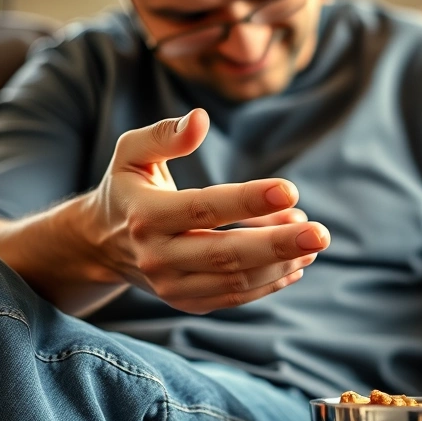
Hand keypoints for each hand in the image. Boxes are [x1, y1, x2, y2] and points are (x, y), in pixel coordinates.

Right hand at [81, 108, 328, 313]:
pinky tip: (298, 264)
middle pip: (225, 253)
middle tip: (321, 233)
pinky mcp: (187, 302)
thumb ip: (164, 135)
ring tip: (314, 242)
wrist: (101, 243)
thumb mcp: (132, 153)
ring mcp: (171, 285)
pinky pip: (234, 296)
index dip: (248, 200)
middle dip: (278, 245)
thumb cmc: (129, 187)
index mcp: (145, 214)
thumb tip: (201, 119)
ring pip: (235, 280)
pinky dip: (269, 283)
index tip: (291, 190)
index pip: (204, 208)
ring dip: (281, 263)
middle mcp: (156, 255)